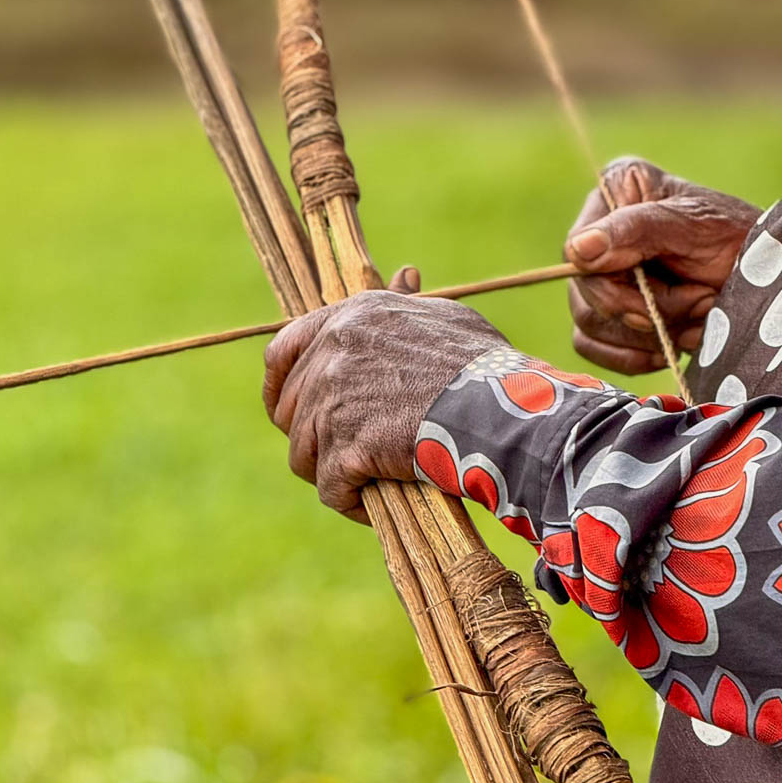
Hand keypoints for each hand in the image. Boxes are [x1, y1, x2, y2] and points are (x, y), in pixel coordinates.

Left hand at [262, 286, 506, 520]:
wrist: (501, 410)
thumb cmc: (484, 365)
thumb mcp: (444, 315)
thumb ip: (409, 302)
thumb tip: (405, 277)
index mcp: (352, 317)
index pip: (283, 350)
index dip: (280, 387)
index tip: (286, 410)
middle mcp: (334, 352)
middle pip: (291, 409)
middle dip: (311, 437)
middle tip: (340, 456)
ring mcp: (334, 400)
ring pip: (304, 452)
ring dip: (330, 472)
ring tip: (362, 483)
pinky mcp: (346, 446)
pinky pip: (331, 488)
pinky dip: (350, 501)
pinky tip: (373, 505)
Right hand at [564, 157, 759, 374]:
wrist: (770, 278)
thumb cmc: (742, 241)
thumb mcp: (696, 228)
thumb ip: (636, 230)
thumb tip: (578, 249)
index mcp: (617, 190)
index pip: (580, 251)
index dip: (617, 288)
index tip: (671, 297)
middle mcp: (600, 228)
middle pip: (585, 294)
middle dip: (649, 312)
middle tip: (701, 302)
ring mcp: (602, 273)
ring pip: (589, 325)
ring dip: (649, 336)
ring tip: (698, 317)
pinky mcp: (609, 313)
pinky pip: (592, 346)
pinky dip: (634, 356)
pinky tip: (672, 345)